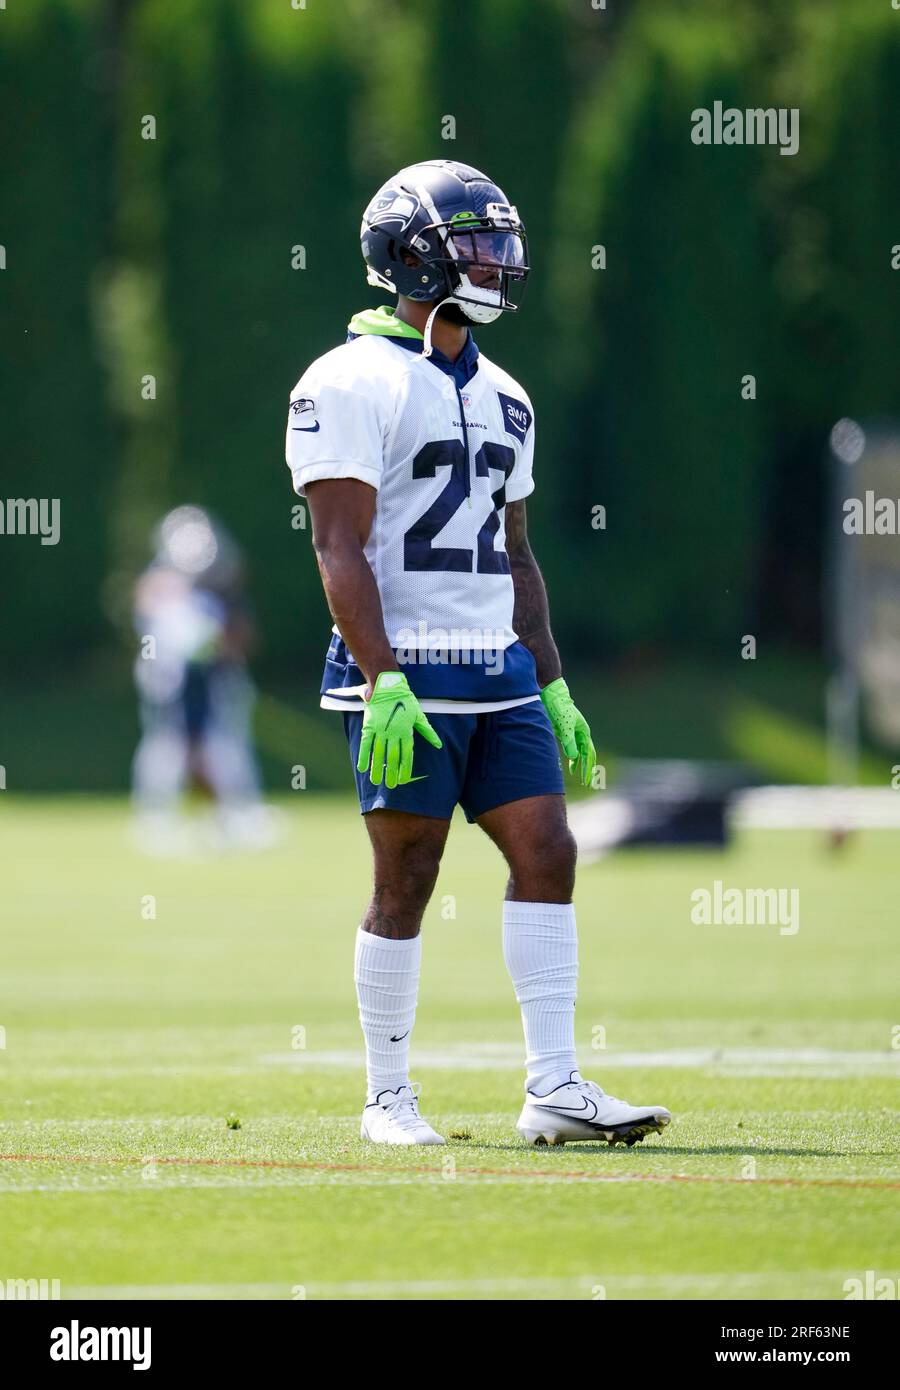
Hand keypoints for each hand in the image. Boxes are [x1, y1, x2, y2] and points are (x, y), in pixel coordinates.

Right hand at [357, 672, 442, 788]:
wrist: (387, 686)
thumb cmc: (405, 700)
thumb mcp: (419, 715)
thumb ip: (428, 731)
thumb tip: (438, 745)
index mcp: (406, 731)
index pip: (406, 754)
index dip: (405, 768)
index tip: (403, 780)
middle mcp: (394, 732)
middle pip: (393, 757)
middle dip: (391, 773)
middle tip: (390, 786)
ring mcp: (381, 730)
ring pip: (379, 753)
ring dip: (377, 769)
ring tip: (377, 781)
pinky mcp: (369, 726)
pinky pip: (366, 744)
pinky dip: (364, 756)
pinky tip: (363, 768)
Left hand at [540, 677, 596, 786]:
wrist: (550, 694)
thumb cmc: (559, 708)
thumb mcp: (564, 726)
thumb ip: (569, 741)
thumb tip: (574, 757)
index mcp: (584, 732)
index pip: (589, 754)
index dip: (588, 768)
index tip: (587, 780)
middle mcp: (581, 733)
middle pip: (587, 754)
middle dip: (588, 769)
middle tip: (589, 783)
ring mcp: (573, 732)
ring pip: (580, 752)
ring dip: (581, 764)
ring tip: (581, 777)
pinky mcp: (565, 732)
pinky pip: (572, 748)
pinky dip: (573, 758)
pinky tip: (570, 765)